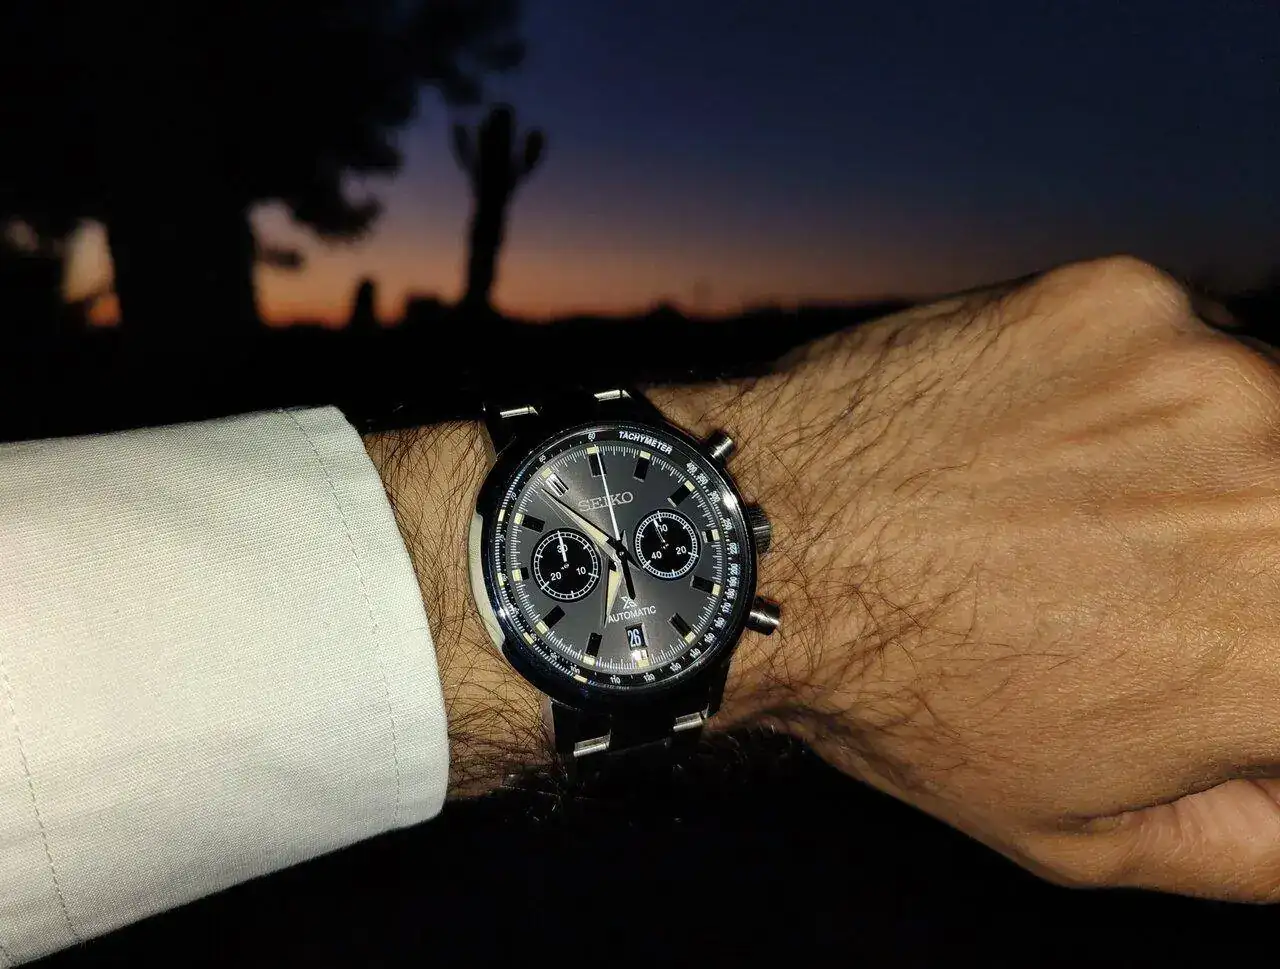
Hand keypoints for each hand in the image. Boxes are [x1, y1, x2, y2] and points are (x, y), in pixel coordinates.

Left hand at [368, 256, 1279, 901]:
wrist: (761, 548)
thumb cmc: (906, 698)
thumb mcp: (1083, 835)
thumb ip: (1257, 842)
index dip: (1244, 644)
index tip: (1190, 630)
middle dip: (1243, 553)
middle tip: (1127, 567)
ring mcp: (1212, 378)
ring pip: (1266, 417)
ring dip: (1207, 464)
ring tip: (1070, 507)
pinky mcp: (1128, 301)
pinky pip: (1181, 342)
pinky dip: (1130, 392)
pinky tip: (1031, 439)